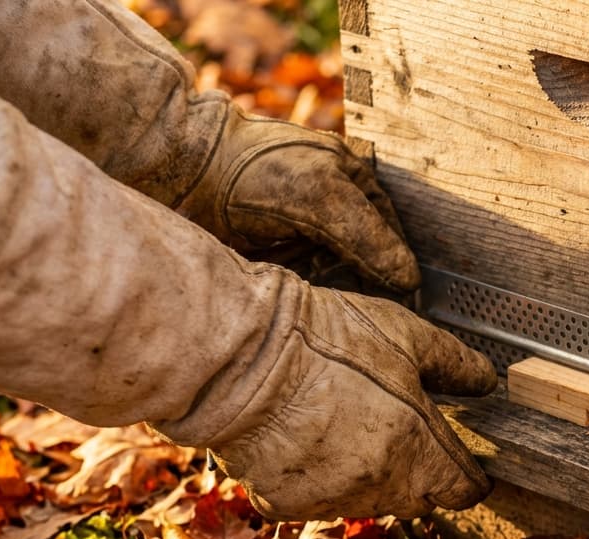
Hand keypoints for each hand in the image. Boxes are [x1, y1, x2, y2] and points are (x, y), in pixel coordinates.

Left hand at [179, 110, 420, 292]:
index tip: (401, 307)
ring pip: (335, 276)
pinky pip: (305, 284)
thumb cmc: (249, 170)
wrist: (179, 172)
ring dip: (336, 295)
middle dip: (364, 286)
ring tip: (333, 314)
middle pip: (364, 258)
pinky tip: (305, 308)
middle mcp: (332, 204)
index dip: (397, 270)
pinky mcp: (274, 254)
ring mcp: (301, 231)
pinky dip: (308, 297)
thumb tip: (410, 278)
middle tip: (367, 318)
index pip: (390, 235)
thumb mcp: (321, 197)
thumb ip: (368, 237)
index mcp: (352, 179)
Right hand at [208, 288, 496, 519]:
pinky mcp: (286, 505)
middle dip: (421, 475)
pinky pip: (318, 501)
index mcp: (419, 449)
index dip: (469, 477)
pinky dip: (321, 480)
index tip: (466, 467)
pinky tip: (307, 440)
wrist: (240, 359)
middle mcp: (382, 486)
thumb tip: (487, 381)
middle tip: (405, 435)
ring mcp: (333, 500)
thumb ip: (455, 364)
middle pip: (419, 499)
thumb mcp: (405, 335)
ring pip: (369, 502)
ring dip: (372, 478)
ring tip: (350, 427)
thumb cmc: (325, 339)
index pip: (464, 489)